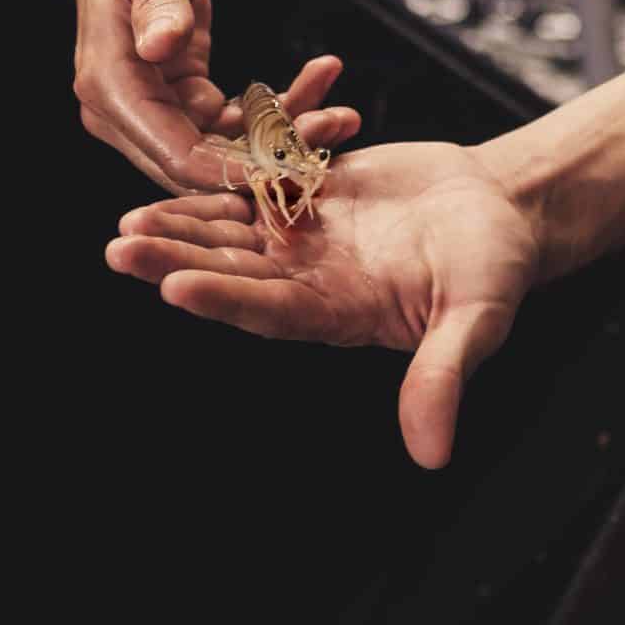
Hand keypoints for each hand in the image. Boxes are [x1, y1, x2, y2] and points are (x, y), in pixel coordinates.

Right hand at [73, 0, 358, 192]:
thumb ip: (158, 4)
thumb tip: (159, 46)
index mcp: (108, 85)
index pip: (173, 153)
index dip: (232, 171)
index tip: (290, 166)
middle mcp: (122, 108)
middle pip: (200, 163)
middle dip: (268, 159)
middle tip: (334, 130)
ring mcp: (151, 104)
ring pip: (224, 148)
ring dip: (283, 138)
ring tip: (344, 113)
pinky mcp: (180, 94)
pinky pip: (232, 122)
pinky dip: (276, 112)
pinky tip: (319, 83)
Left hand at [104, 142, 539, 468]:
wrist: (504, 207)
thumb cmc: (496, 268)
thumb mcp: (476, 320)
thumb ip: (443, 377)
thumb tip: (431, 457)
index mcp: (339, 312)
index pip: (268, 310)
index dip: (223, 299)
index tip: (174, 289)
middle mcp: (311, 280)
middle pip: (233, 270)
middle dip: (176, 259)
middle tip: (120, 247)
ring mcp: (307, 238)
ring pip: (232, 231)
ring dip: (182, 223)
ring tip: (129, 222)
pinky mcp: (312, 193)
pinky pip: (257, 183)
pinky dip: (220, 177)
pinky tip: (178, 167)